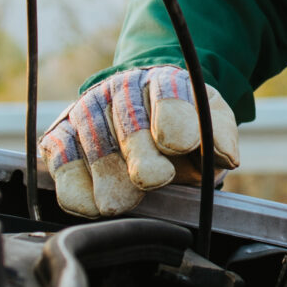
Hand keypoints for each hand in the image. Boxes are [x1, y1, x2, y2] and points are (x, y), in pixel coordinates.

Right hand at [39, 68, 238, 217]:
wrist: (151, 129)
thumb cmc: (185, 131)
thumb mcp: (212, 127)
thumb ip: (221, 137)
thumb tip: (225, 155)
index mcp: (164, 80)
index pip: (167, 93)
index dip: (173, 118)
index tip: (180, 145)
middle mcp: (120, 89)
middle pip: (127, 119)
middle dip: (140, 152)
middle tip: (153, 179)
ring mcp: (87, 112)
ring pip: (92, 142)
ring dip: (107, 176)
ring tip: (122, 203)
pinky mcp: (61, 138)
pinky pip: (61, 162)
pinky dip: (74, 187)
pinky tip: (93, 206)